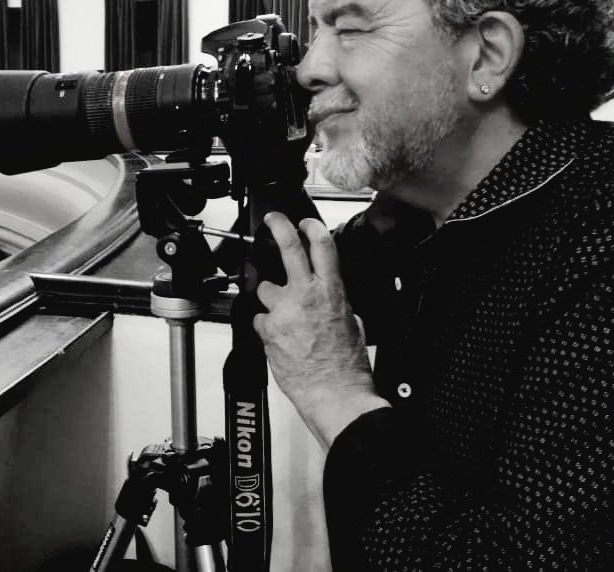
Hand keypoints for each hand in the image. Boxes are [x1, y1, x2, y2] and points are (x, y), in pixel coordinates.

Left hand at [254, 212, 389, 448]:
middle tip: (273, 220)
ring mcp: (284, 311)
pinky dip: (268, 326)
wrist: (335, 393)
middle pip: (288, 248)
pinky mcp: (268, 330)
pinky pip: (261, 319)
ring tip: (284, 316)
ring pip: (266, 289)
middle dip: (279, 227)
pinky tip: (280, 339)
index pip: (321, 245)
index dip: (311, 226)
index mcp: (331, 290)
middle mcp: (305, 295)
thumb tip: (326, 295)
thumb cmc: (347, 365)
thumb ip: (334, 301)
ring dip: (272, 298)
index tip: (304, 222)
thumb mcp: (352, 322)